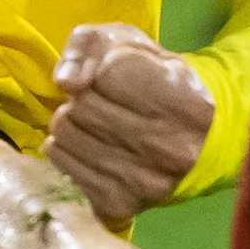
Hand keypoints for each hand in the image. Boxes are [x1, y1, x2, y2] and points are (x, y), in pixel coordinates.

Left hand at [44, 22, 213, 226]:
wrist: (187, 139)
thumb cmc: (154, 80)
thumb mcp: (127, 43)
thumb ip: (89, 46)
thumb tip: (66, 81)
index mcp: (186, 103)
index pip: (110, 72)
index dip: (101, 68)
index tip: (114, 75)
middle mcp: (171, 149)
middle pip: (83, 107)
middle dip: (82, 97)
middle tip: (99, 101)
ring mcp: (146, 183)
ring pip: (66, 136)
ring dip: (70, 123)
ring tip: (92, 124)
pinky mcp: (120, 205)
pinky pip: (62, 166)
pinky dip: (65, 151)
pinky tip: (87, 147)